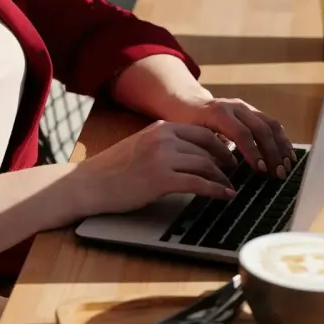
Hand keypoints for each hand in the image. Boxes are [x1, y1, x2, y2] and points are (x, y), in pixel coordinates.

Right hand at [74, 120, 239, 215]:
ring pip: (206, 164)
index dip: (219, 145)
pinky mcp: (161, 179)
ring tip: (229, 187)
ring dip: (222, 178)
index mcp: (159, 128)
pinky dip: (216, 190)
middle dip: (226, 160)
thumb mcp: (140, 146)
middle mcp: (163, 138)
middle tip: (234, 172)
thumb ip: (164, 145)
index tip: (228, 157)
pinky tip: (225, 196)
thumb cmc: (112, 170)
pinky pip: (198, 183)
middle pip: (208, 146)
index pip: (200, 132)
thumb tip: (191, 154)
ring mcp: (162, 158)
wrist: (89, 183)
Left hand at [177, 96, 295, 178]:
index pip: (241, 133)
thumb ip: (208, 150)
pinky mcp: (252, 110)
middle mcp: (235, 107)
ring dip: (281, 146)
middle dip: (272, 153)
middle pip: (261, 128)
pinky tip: (287, 154)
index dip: (253, 152)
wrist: (188, 103)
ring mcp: (246, 107)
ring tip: (287, 166)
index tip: (261, 170)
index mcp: (218, 113)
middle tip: (278, 173)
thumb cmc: (186, 123)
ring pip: (271, 124)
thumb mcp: (191, 136)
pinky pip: (272, 123)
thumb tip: (226, 170)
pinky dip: (282, 139)